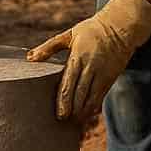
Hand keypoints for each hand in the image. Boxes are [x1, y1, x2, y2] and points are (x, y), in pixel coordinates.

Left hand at [27, 0, 150, 121]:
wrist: (121, 27)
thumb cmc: (91, 30)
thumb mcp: (69, 35)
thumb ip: (49, 47)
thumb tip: (30, 57)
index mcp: (78, 57)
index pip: (69, 83)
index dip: (64, 101)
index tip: (59, 114)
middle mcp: (91, 68)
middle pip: (80, 94)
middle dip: (72, 110)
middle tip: (63, 121)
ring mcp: (103, 74)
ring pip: (92, 98)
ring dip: (83, 112)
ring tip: (73, 122)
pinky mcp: (111, 78)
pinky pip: (101, 96)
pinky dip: (93, 107)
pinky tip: (86, 115)